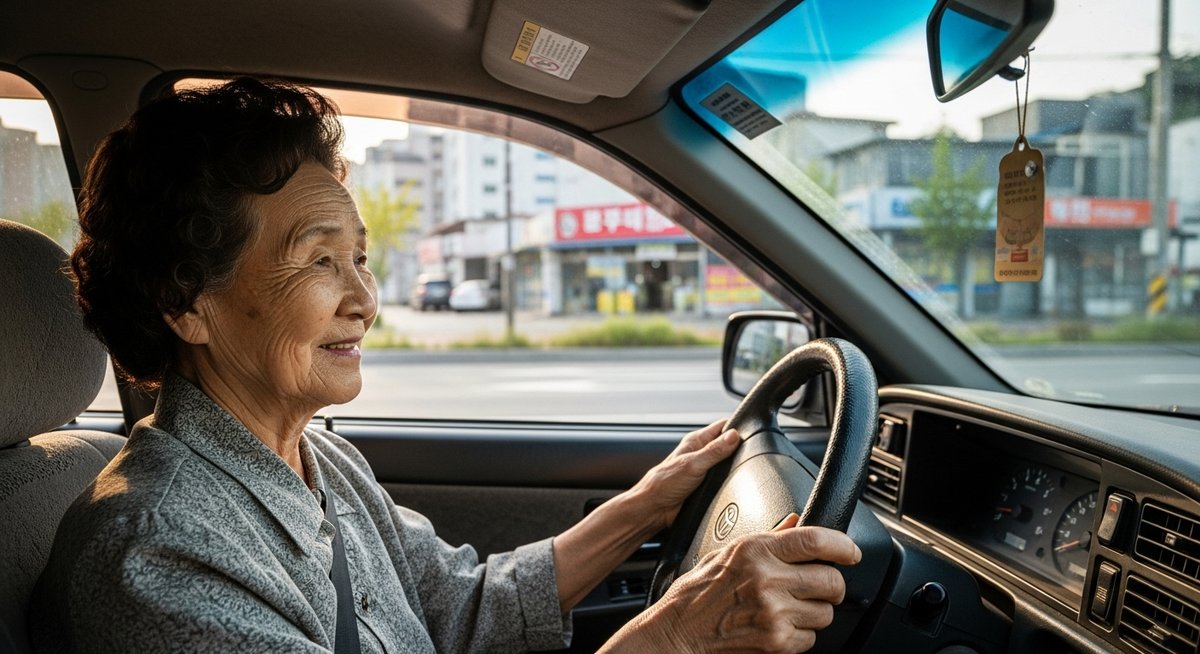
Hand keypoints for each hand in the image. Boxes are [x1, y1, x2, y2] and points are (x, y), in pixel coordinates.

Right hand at [605, 514, 860, 652]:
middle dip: (831, 585)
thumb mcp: (727, 552)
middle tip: (821, 586)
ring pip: (825, 613)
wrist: (678, 633)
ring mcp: (773, 612)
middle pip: (830, 579)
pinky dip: (801, 636)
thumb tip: (796, 521)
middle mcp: (766, 578)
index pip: (815, 539)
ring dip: (816, 612)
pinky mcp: (775, 641)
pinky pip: (810, 639)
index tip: (851, 552)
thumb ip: (767, 537)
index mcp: (755, 549)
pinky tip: (779, 627)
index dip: (843, 545)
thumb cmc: (698, 593)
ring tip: (791, 609)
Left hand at [629, 419, 740, 530]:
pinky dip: (729, 482)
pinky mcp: (706, 485)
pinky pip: (723, 480)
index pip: (722, 427)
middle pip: (727, 446)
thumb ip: (714, 451)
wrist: (654, 509)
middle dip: (739, 449)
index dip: (737, 428)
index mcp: (696, 441)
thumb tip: (734, 436)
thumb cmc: (663, 484)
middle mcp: (700, 453)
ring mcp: (704, 469)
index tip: (751, 433)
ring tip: (742, 470)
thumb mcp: (693, 465)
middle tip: (749, 455)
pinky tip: (734, 484)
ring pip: (727, 464)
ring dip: (733, 468)